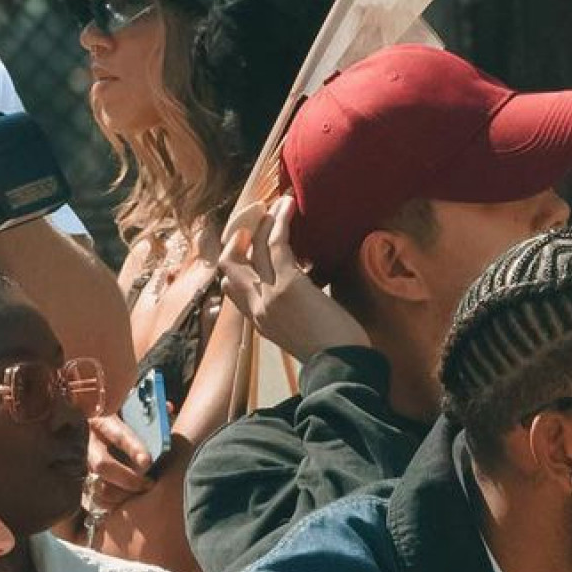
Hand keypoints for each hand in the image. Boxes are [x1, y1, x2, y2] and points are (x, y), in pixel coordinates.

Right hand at [82, 410, 161, 519]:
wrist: (86, 420)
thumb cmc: (118, 417)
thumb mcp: (130, 409)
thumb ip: (150, 411)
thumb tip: (168, 408)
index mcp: (102, 420)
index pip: (118, 434)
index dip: (133, 448)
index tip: (147, 462)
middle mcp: (88, 442)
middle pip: (103, 465)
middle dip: (128, 479)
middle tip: (149, 484)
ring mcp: (81, 462)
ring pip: (96, 484)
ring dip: (120, 494)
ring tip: (139, 495)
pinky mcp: (80, 479)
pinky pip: (91, 498)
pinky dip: (108, 504)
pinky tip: (123, 504)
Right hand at [220, 195, 369, 359]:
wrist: (341, 368)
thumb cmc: (333, 355)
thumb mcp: (302, 337)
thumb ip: (293, 316)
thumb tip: (305, 299)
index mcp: (260, 322)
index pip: (231, 287)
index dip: (236, 262)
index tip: (249, 243)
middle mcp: (257, 308)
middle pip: (229, 264)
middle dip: (239, 237)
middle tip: (257, 219)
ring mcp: (269, 295)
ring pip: (253, 247)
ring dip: (264, 220)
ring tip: (279, 203)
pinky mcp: (288, 284)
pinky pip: (276, 243)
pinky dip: (280, 220)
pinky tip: (288, 206)